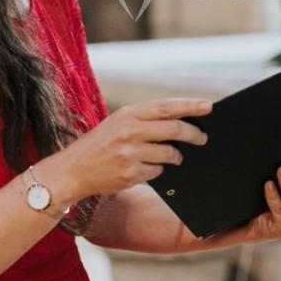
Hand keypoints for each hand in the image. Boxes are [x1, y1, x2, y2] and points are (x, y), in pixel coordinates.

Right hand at [44, 98, 210, 201]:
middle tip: (203, 138)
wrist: (73, 170)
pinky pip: (157, 172)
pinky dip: (158, 171)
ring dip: (176, 156)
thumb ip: (145, 120)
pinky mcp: (130, 174)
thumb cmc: (100, 144)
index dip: (189, 106)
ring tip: (173, 157)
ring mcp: (130, 154)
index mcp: (128, 114)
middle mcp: (129, 131)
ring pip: (169, 154)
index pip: (166, 106)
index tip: (208, 106)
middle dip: (193, 134)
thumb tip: (181, 122)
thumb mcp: (118, 123)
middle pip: (174, 130)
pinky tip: (146, 169)